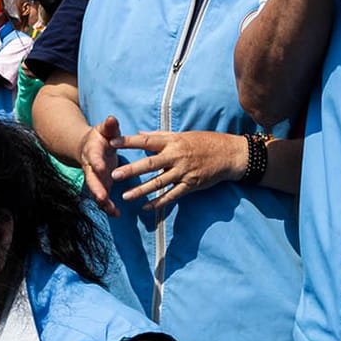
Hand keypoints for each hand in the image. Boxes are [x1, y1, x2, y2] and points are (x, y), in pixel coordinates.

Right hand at [75, 116, 121, 216]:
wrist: (88, 147)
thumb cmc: (101, 137)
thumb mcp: (105, 130)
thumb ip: (110, 126)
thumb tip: (112, 118)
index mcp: (92, 151)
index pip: (93, 157)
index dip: (96, 163)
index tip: (101, 168)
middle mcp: (90, 167)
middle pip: (91, 179)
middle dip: (96, 188)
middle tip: (101, 197)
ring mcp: (94, 178)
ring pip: (95, 191)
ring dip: (102, 202)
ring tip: (112, 210)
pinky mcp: (100, 186)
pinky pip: (102, 198)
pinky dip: (108, 207)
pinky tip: (117, 214)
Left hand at [110, 130, 245, 210]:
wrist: (228, 154)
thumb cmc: (204, 142)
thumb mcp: (182, 135)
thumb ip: (159, 135)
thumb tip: (140, 132)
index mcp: (172, 142)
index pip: (146, 141)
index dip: (129, 142)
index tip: (111, 143)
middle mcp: (176, 156)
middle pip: (150, 164)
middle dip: (131, 170)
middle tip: (114, 175)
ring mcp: (183, 172)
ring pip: (159, 183)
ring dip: (141, 190)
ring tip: (125, 196)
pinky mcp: (190, 185)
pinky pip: (172, 196)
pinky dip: (159, 202)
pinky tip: (146, 208)